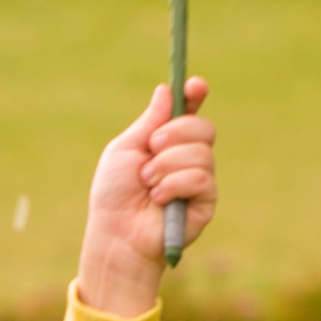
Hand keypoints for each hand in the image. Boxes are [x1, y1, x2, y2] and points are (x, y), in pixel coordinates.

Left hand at [75, 77, 215, 317]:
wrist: (117, 234)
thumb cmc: (115, 194)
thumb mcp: (126, 149)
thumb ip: (149, 122)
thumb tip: (166, 90)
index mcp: (168, 141)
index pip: (190, 111)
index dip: (196, 95)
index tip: (195, 86)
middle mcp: (188, 157)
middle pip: (203, 128)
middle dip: (176, 133)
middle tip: (152, 147)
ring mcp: (200, 179)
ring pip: (201, 153)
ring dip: (166, 165)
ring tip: (147, 183)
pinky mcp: (206, 202)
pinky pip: (200, 178)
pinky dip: (174, 184)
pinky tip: (158, 198)